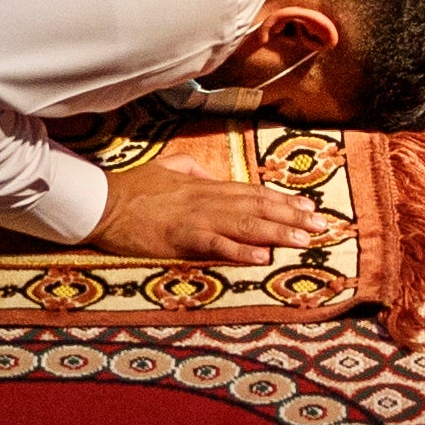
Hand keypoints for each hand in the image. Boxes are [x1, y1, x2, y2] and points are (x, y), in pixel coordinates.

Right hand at [86, 160, 349, 263]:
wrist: (104, 202)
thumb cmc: (132, 187)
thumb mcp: (166, 168)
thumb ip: (191, 169)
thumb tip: (208, 172)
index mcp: (205, 185)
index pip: (253, 192)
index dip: (283, 200)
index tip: (308, 207)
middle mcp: (207, 199)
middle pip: (258, 207)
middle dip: (292, 217)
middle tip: (321, 226)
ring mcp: (196, 219)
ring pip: (246, 224)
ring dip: (278, 232)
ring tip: (304, 240)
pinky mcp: (181, 238)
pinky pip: (217, 244)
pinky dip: (241, 249)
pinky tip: (263, 256)